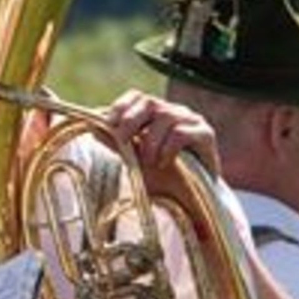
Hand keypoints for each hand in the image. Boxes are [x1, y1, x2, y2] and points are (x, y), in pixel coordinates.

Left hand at [98, 89, 220, 177]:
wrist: (191, 202)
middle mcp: (174, 112)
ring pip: (165, 117)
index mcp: (156, 114)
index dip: (121, 106)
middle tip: (122, 141)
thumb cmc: (163, 179)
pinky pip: (181, 133)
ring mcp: (192, 120)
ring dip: (150, 141)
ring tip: (148, 162)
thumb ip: (116, 143)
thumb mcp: (134, 160)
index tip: (108, 124)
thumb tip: (92, 126)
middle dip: (130, 121)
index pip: (137, 96)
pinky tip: (164, 163)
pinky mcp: (206, 134)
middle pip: (149, 102)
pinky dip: (167, 149)